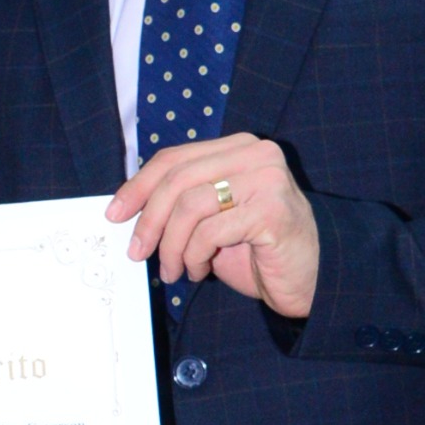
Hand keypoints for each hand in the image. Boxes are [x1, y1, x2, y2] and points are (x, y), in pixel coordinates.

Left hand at [110, 131, 319, 316]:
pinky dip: (194, 256)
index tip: (114, 214)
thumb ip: (180, 203)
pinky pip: (210, 232)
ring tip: (173, 270)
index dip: (138, 186)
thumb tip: (127, 209)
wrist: (309, 277)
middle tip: (136, 251)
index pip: (174, 158)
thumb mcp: (210, 218)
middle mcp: (255, 154)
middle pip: (177, 179)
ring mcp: (267, 180)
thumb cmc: (256, 249)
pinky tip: (199, 271)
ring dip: (171, 246)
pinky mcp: (272, 211)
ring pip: (190, 205)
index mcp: (237, 148)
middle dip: (148, 220)